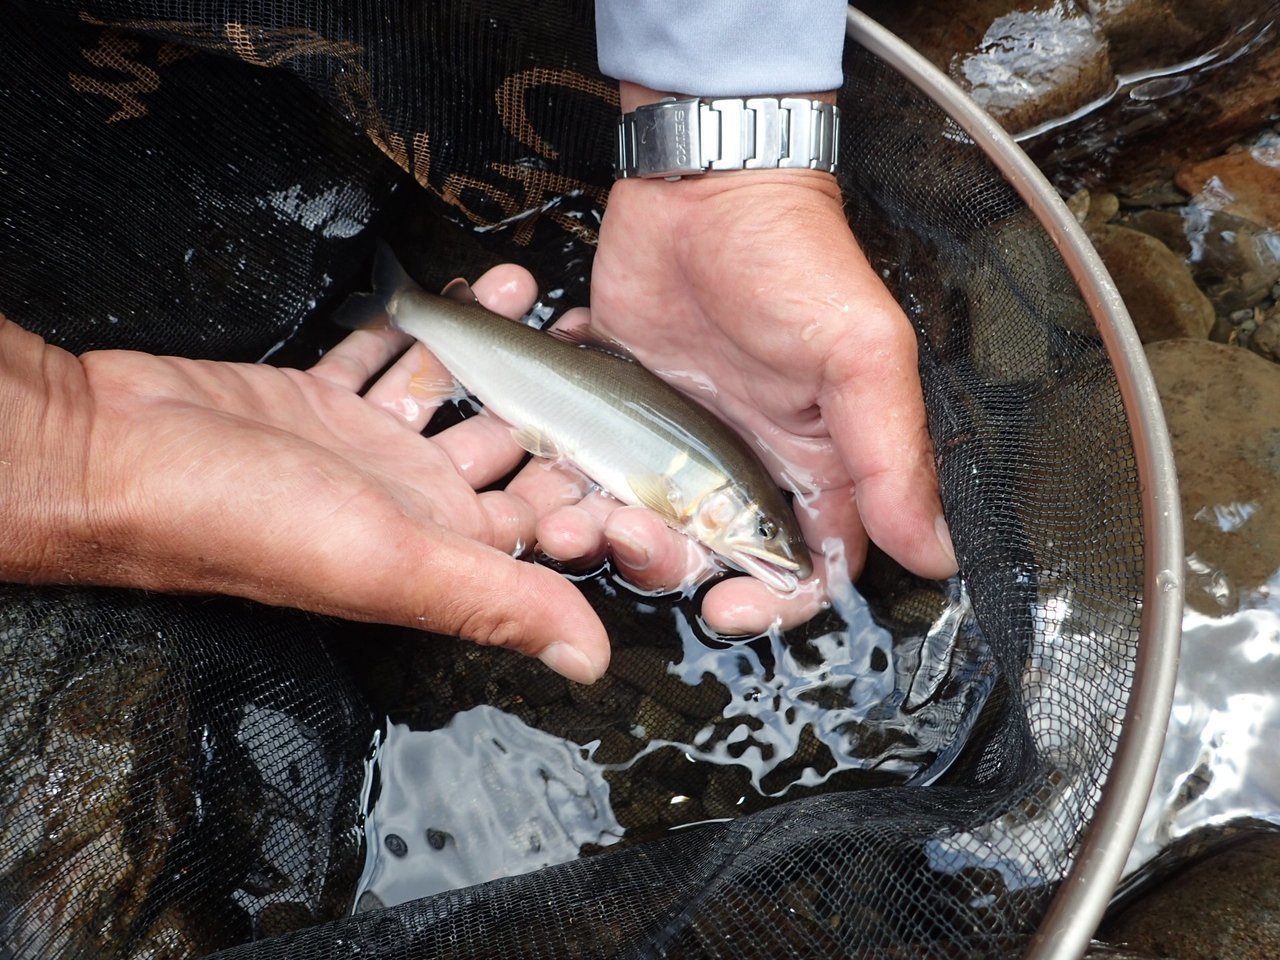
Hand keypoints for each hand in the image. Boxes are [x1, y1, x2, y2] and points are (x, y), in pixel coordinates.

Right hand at [0, 267, 609, 682]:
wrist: (116, 455)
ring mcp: (364, 449)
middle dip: (553, 400)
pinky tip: (462, 292)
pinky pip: (388, 360)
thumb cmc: (240, 521)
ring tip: (533, 296)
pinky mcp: (321, 401)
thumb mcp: (389, 562)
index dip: (592, 485)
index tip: (639, 432)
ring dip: (494, 350)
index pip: (541, 525)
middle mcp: (408, 504)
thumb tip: (594, 661)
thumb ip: (499, 602)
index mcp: (435, 551)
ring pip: (450, 395)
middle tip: (596, 342)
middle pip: (505, 452)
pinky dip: (421, 329)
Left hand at [537, 90, 956, 633]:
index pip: (804, 568)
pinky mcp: (619, 414)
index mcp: (815, 466)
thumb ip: (892, 455)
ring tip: (570, 518)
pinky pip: (589, 475)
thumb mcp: (861, 354)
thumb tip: (934, 552)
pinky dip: (566, 489)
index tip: (729, 606)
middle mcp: (746, 466)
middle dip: (668, 567)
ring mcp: (677, 444)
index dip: (771, 602)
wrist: (703, 182)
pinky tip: (551, 479)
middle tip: (631, 537)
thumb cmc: (795, 258)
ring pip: (641, 527)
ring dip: (604, 537)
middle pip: (709, 559)